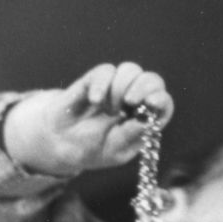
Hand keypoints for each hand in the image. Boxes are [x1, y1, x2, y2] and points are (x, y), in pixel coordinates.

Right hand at [1, 64, 173, 180]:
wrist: (58, 142)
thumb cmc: (90, 149)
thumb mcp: (112, 151)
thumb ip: (128, 135)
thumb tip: (146, 120)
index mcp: (144, 120)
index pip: (163, 105)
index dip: (161, 100)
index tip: (152, 101)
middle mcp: (134, 101)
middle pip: (152, 81)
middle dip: (143, 87)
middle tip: (130, 101)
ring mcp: (116, 88)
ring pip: (131, 70)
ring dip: (120, 88)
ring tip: (107, 109)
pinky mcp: (97, 79)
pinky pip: (107, 70)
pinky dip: (102, 84)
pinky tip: (95, 100)